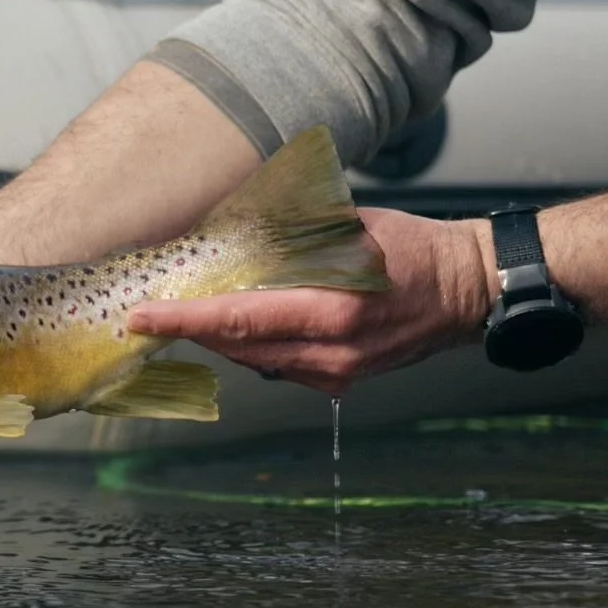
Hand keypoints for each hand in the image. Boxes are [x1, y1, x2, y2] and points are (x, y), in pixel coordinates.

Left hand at [127, 208, 496, 394]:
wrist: (465, 290)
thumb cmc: (412, 249)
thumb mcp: (351, 226)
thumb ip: (293, 232)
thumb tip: (230, 228)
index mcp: (333, 309)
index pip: (239, 319)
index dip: (184, 320)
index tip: (142, 317)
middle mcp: (332, 351)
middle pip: (237, 346)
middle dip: (190, 329)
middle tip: (150, 311)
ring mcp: (336, 372)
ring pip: (254, 360)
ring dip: (217, 337)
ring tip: (184, 313)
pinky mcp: (340, 381)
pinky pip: (278, 366)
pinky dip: (251, 346)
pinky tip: (236, 325)